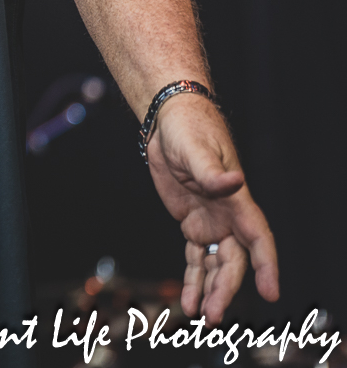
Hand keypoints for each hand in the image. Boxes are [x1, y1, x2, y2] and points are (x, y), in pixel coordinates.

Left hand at [145, 94, 279, 321]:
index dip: (266, 266)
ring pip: (217, 264)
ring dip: (210, 289)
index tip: (270, 292)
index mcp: (238, 202)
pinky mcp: (192, 223)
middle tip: (213, 315)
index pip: (259, 239)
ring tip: (201, 315)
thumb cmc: (189, 130)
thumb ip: (212, 172)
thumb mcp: (196, 149)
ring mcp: (211, 222)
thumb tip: (233, 181)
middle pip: (234, 261)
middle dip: (226, 289)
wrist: (169, 122)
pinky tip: (188, 300)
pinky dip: (194, 278)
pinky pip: (196, 257)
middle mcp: (229, 217)